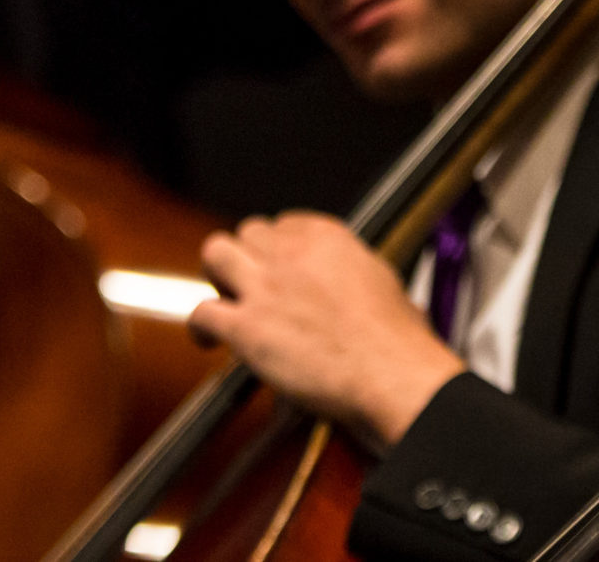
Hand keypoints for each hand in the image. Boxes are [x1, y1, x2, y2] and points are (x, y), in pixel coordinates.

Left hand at [190, 211, 465, 446]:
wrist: (391, 375)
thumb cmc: (397, 340)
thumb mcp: (382, 281)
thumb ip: (353, 271)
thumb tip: (351, 282)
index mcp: (327, 237)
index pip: (284, 223)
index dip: (278, 248)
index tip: (281, 266)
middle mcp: (290, 253)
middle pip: (248, 233)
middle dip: (248, 257)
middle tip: (255, 284)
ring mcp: (264, 288)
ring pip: (215, 253)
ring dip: (217, 275)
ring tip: (225, 298)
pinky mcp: (246, 328)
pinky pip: (201, 313)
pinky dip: (201, 328)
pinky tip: (208, 340)